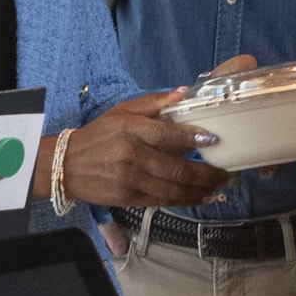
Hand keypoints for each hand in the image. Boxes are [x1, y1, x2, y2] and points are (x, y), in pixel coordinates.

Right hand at [56, 90, 231, 208]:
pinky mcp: (130, 199)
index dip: (192, 138)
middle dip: (207, 174)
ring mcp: (131, 181)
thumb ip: (153, 103)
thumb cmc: (99, 135)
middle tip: (228, 174)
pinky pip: (164, 202)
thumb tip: (183, 94)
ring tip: (222, 189)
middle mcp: (132, 156)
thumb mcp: (122, 111)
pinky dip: (186, 201)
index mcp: (131, 130)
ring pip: (174, 190)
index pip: (166, 134)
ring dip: (202, 191)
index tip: (213, 140)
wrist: (66, 166)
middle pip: (176, 169)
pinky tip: (202, 198)